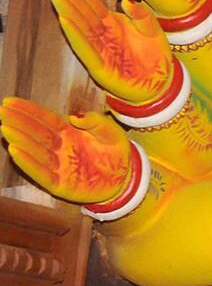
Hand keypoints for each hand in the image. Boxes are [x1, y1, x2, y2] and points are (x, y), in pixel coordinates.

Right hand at [0, 98, 130, 203]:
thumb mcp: (111, 132)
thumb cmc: (115, 152)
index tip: (9, 101)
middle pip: (36, 133)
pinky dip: (28, 162)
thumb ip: (96, 122)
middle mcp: (60, 148)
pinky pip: (41, 172)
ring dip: (20, 140)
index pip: (46, 119)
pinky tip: (15, 151)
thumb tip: (75, 117)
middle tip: (1, 111)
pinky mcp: (59, 184)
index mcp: (70, 132)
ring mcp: (58, 165)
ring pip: (35, 151)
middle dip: (18, 122)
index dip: (28, 110)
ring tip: (5, 128)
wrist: (125, 178)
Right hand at [47, 0, 173, 102]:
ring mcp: (99, 49)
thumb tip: (127, 1)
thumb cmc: (155, 56)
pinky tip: (65, 21)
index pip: (89, 1)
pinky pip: (85, 48)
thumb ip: (142, 15)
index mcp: (111, 22)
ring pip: (79, 27)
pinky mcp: (99, 66)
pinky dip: (75, 35)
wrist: (160, 83)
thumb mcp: (152, 30)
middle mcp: (101, 34)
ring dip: (66, 10)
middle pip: (79, 10)